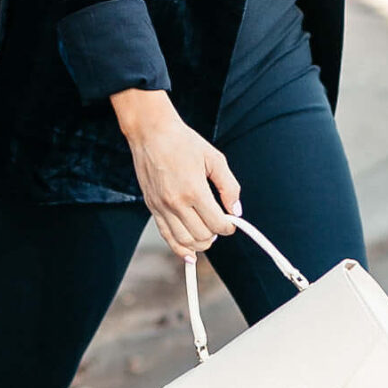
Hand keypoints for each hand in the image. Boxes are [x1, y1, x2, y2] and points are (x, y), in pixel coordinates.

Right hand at [110, 89, 239, 260]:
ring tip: (207, 234)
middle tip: (219, 223)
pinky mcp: (152, 207)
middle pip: (202, 236)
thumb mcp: (214, 158)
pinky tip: (189, 254)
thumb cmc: (184, 142)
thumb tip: (236, 210)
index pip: (217, 224)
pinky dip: (179, 249)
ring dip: (200, 244)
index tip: (231, 222)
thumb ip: (229, 186)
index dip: (228, 227)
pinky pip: (166, 236)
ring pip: (184, 241)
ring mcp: (161, 207)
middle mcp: (176, 202)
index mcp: (194, 190)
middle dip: (215, 234)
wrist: (151, 132)